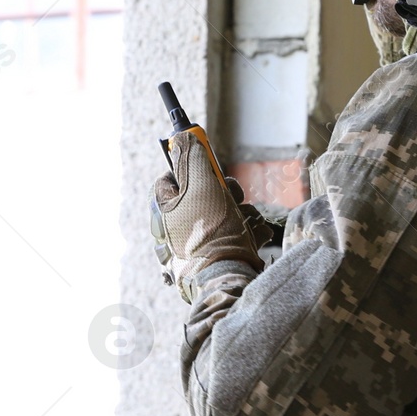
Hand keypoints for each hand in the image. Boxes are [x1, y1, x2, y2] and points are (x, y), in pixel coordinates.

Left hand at [150, 133, 261, 301]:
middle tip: (234, 193)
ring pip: (220, 213)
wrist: (226, 278)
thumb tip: (183, 137)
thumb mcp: (200, 184)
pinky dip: (246, 230)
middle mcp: (174, 228)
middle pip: (200, 195)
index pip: (169, 178)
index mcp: (162, 211)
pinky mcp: (215, 257)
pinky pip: (231, 234)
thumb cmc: (210, 230)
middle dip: (224, 190)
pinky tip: (253, 235)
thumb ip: (193, 157)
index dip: (190, 166)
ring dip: (241, 210)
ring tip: (247, 219)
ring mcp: (195, 245)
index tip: (208, 164)